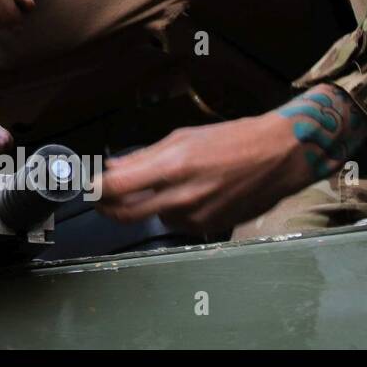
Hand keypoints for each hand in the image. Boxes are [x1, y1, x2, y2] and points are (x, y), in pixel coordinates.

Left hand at [96, 83, 366, 235]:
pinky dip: (172, 210)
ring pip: (153, 217)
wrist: (279, 156)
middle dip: (107, 207)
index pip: (116, 188)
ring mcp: (196, 216)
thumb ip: (143, 157)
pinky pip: (177, 222)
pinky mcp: (209, 227)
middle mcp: (181, 197)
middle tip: (102, 197)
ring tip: (163, 183)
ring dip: (146, 205)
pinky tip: (188, 192)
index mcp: (172, 168)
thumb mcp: (182, 138)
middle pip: (125, 214)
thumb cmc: (232, 139)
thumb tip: (112, 167)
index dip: (95, 190)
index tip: (87, 186)